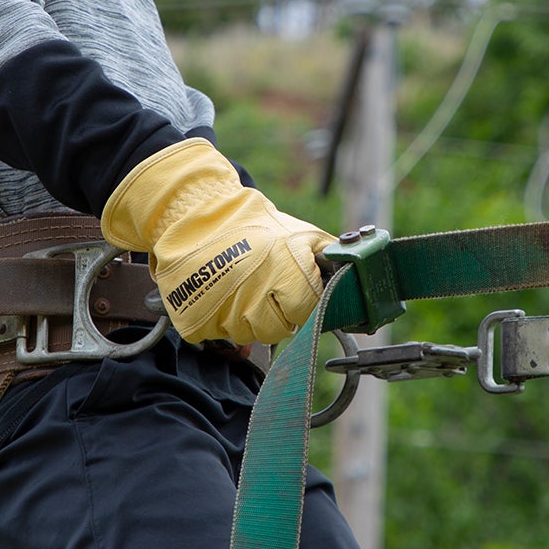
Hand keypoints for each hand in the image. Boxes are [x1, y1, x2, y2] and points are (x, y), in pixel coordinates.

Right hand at [101, 139, 334, 344]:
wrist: (196, 214)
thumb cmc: (250, 225)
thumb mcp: (298, 233)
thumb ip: (326, 256)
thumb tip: (352, 274)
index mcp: (285, 275)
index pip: (306, 314)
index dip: (302, 303)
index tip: (293, 292)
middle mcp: (255, 298)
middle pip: (277, 331)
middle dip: (275, 314)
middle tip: (264, 291)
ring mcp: (223, 311)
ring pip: (245, 335)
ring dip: (245, 317)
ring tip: (239, 288)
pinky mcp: (196, 319)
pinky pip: (214, 334)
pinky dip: (216, 318)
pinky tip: (217, 293)